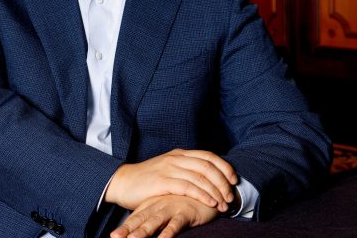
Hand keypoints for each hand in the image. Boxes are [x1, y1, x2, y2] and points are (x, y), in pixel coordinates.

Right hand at [104, 149, 236, 211]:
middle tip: (231, 196)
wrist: (122, 182)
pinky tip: (210, 202)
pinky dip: (203, 195)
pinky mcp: (162, 182)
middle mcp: (176, 158)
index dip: (224, 167)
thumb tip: (207, 178)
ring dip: (216, 191)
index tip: (234, 180)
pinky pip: (188, 187)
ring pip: (200, 177)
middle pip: (208, 166)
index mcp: (179, 154)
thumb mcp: (168, 169)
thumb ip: (185, 170)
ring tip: (224, 204)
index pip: (208, 156)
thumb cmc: (147, 180)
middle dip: (223, 182)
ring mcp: (169, 169)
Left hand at [110, 195, 218, 237]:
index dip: (124, 227)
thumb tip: (139, 231)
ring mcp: (171, 207)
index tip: (113, 237)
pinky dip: (168, 232)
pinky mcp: (185, 212)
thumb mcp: (166, 209)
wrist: (207, 192)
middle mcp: (159, 205)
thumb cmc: (184, 202)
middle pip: (141, 220)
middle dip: (128, 230)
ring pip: (155, 221)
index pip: (135, 218)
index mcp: (152, 204)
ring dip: (143, 231)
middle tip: (115, 237)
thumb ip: (153, 218)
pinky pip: (176, 223)